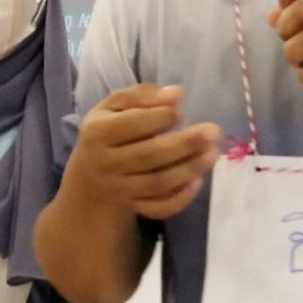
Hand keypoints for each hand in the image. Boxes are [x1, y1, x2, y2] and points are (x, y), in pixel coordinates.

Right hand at [65, 84, 220, 220]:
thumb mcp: (112, 107)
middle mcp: (106, 163)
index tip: (180, 112)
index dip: (161, 117)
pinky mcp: (132, 207)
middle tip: (214, 132)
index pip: (133, 124)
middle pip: (149, 156)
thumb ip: (142, 95)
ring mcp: (119, 189)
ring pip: (157, 183)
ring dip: (189, 169)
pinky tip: (198, 181)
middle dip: (185, 144)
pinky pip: (159, 208)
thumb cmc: (107, 132)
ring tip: (213, 153)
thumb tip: (176, 94)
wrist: (89, 178)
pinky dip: (180, 197)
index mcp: (97, 132)